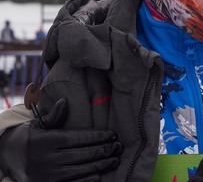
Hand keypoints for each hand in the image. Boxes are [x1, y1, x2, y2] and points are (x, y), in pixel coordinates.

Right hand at [0, 98, 122, 181]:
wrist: (6, 158)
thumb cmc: (27, 137)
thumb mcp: (37, 125)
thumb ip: (54, 116)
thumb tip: (66, 101)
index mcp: (45, 141)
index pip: (76, 138)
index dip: (96, 136)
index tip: (112, 134)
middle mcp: (45, 159)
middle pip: (81, 155)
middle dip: (103, 150)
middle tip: (118, 146)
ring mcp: (45, 175)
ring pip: (78, 171)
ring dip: (99, 165)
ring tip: (114, 159)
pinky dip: (86, 180)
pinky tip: (99, 175)